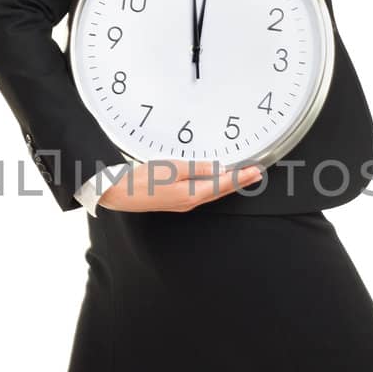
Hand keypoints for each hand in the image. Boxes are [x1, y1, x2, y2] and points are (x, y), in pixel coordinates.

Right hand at [98, 158, 263, 212]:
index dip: (240, 178)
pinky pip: (200, 193)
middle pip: (220, 191)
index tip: (255, 172)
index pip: (222, 185)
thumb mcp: (170, 168)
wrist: (116, 193)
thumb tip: (217, 169)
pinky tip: (214, 181)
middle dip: (239, 183)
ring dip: (227, 185)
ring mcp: (181, 203)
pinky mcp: (174, 200)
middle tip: (256, 175)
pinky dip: (213, 186)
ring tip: (241, 178)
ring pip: (211, 193)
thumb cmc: (139, 181)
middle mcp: (188, 202)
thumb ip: (196, 168)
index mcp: (190, 194)